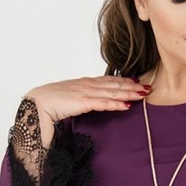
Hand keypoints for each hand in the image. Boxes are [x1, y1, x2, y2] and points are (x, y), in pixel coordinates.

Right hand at [25, 75, 150, 122]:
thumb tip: (88, 104)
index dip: (124, 81)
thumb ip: (81, 100)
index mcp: (84, 83)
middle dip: (132, 86)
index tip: (136, 82)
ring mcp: (86, 92)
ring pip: (113, 91)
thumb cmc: (49, 103)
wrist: (36, 103)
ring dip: (130, 93)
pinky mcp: (83, 101)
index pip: (108, 80)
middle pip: (115, 84)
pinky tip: (128, 105)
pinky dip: (117, 103)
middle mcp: (88, 85)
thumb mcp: (69, 100)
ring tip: (144, 94)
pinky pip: (104, 103)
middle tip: (148, 87)